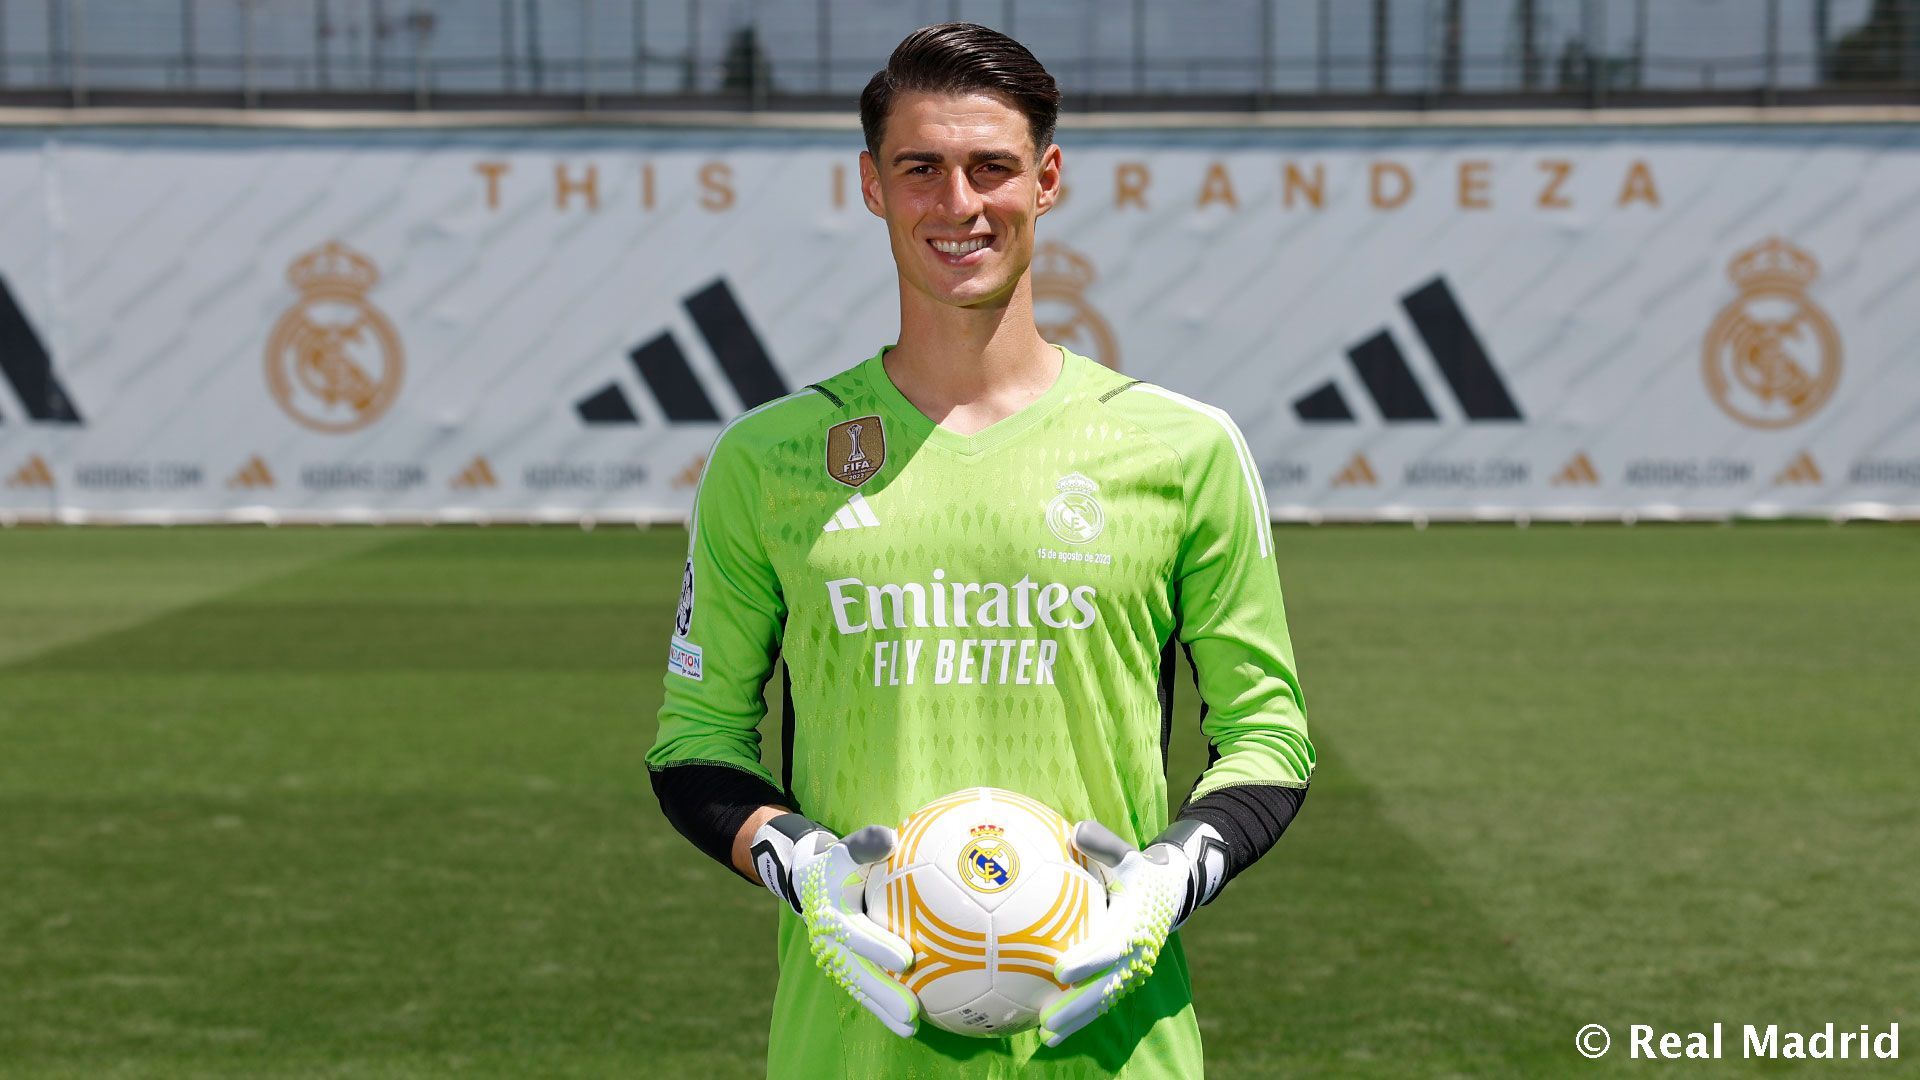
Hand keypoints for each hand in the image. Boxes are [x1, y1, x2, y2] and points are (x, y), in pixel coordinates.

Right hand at [751, 814, 919, 1037]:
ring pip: (860, 988)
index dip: (879, 947)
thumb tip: (889, 837)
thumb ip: (864, 843)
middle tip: (912, 1009)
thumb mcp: (843, 849)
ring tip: (911, 1027)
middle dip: (884, 993)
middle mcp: (829, 942)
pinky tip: (909, 1025)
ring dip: (884, 1009)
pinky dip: (882, 1007)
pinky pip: (863, 990)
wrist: (806, 882)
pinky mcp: (842, 968)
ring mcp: (834, 959)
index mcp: (831, 914)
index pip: (857, 934)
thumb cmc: (836, 863)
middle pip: (858, 972)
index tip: (907, 959)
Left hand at [1039, 819, 1225, 1047]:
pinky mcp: (1126, 978)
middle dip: (1075, 1006)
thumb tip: (1076, 829)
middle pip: (1105, 987)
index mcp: (1134, 926)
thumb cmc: (1140, 871)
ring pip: (1103, 1001)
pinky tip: (1052, 1033)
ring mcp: (1132, 971)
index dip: (1087, 961)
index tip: (1059, 969)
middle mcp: (1135, 955)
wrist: (1172, 894)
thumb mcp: (1129, 855)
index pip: (1109, 948)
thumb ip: (1105, 843)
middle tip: (1045, 1020)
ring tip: (1044, 1036)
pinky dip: (1081, 1018)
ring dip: (1076, 1020)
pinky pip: (1102, 1000)